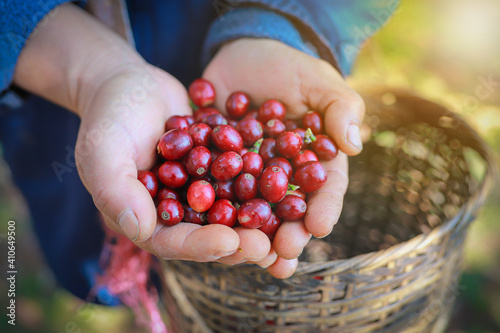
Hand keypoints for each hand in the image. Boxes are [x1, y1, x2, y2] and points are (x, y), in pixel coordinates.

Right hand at [75, 64, 273, 264]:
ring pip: (233, 212)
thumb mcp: (103, 151)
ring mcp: (201, 190)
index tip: (231, 242)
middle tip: (270, 246)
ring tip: (288, 225)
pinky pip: (244, 179)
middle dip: (240, 242)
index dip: (202, 245)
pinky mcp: (219, 168)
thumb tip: (139, 229)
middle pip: (210, 234)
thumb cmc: (109, 115)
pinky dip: (265, 184)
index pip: (174, 241)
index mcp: (146, 218)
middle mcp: (177, 211)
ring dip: (260, 221)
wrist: (130, 83)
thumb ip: (116, 190)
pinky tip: (291, 185)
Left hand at [203, 38, 364, 277]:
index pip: (324, 189)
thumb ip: (340, 108)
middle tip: (281, 255)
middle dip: (286, 235)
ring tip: (248, 256)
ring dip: (249, 235)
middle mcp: (280, 176)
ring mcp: (246, 175)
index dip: (323, 209)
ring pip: (249, 210)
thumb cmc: (289, 66)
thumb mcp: (318, 80)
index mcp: (311, 161)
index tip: (320, 228)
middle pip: (286, 211)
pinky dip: (207, 207)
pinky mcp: (214, 167)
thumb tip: (354, 144)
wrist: (241, 52)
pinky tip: (203, 226)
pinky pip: (210, 187)